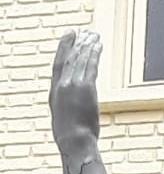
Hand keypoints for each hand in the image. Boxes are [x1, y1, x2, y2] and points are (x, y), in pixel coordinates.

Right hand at [49, 30, 101, 160]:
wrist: (75, 141)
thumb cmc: (71, 136)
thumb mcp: (64, 117)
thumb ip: (68, 105)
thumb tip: (75, 104)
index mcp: (54, 91)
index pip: (58, 64)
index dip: (63, 47)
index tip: (69, 35)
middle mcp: (62, 85)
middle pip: (70, 58)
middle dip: (78, 44)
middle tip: (85, 32)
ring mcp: (73, 85)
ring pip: (81, 59)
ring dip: (88, 46)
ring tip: (95, 36)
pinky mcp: (86, 88)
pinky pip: (91, 66)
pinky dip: (94, 54)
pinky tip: (99, 45)